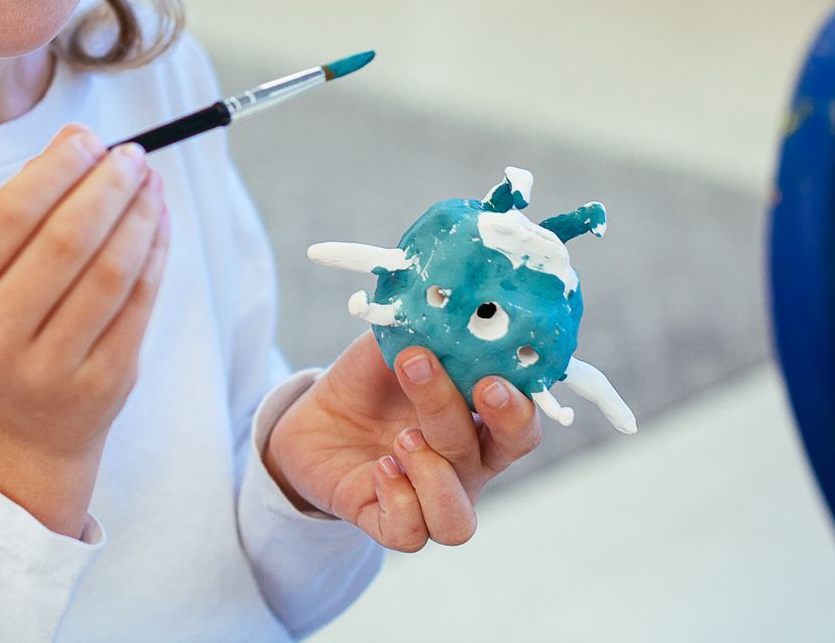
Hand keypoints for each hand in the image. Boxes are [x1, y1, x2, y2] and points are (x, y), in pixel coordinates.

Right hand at [0, 123, 169, 536]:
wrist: (19, 431)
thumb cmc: (4, 326)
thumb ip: (24, 201)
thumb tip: (77, 137)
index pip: (10, 215)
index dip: (57, 169)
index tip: (90, 141)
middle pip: (66, 240)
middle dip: (107, 186)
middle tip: (132, 155)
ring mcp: (49, 365)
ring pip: (110, 272)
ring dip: (139, 214)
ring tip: (150, 181)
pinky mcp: (100, 383)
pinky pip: (138, 303)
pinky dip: (155, 252)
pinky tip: (158, 221)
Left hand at [261, 332, 541, 550]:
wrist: (313, 419)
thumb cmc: (368, 380)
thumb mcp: (392, 344)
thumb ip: (420, 328)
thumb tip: (441, 300)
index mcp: (479, 424)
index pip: (521, 425)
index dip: (519, 406)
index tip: (494, 375)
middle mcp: (465, 468)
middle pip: (495, 457)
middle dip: (489, 421)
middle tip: (473, 385)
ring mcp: (429, 498)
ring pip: (459, 518)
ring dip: (436, 474)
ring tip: (404, 438)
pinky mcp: (388, 521)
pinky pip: (410, 533)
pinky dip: (399, 501)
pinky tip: (380, 468)